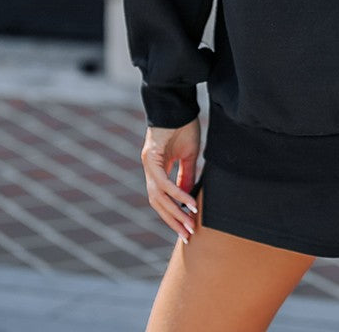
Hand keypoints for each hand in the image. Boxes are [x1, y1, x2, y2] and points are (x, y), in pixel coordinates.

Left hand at [140, 116, 200, 244]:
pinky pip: (164, 182)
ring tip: (189, 224)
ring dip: (174, 213)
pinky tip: (189, 203)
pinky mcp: (152, 157)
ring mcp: (148, 164)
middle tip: (187, 235)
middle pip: (158, 203)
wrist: (177, 103)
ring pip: (159, 197)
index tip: (185, 229)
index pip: (162, 198)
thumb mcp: (188, 155)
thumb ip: (186, 176)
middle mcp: (150, 169)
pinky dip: (176, 194)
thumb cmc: (184, 125)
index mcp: (157, 168)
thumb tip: (186, 197)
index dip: (172, 214)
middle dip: (173, 220)